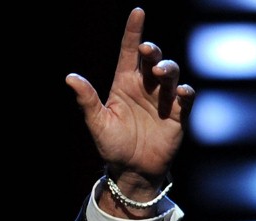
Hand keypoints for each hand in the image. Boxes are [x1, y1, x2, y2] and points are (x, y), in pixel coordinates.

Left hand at [66, 7, 195, 202]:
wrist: (131, 170)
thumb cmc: (112, 145)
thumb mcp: (97, 122)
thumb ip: (87, 100)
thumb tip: (70, 78)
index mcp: (124, 84)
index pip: (129, 53)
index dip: (133, 32)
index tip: (137, 12)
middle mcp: (145, 87)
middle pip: (153, 59)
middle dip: (153, 51)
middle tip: (148, 51)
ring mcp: (163, 99)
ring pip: (171, 73)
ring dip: (168, 68)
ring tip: (160, 72)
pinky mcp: (178, 113)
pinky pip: (185, 97)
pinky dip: (184, 91)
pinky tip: (179, 92)